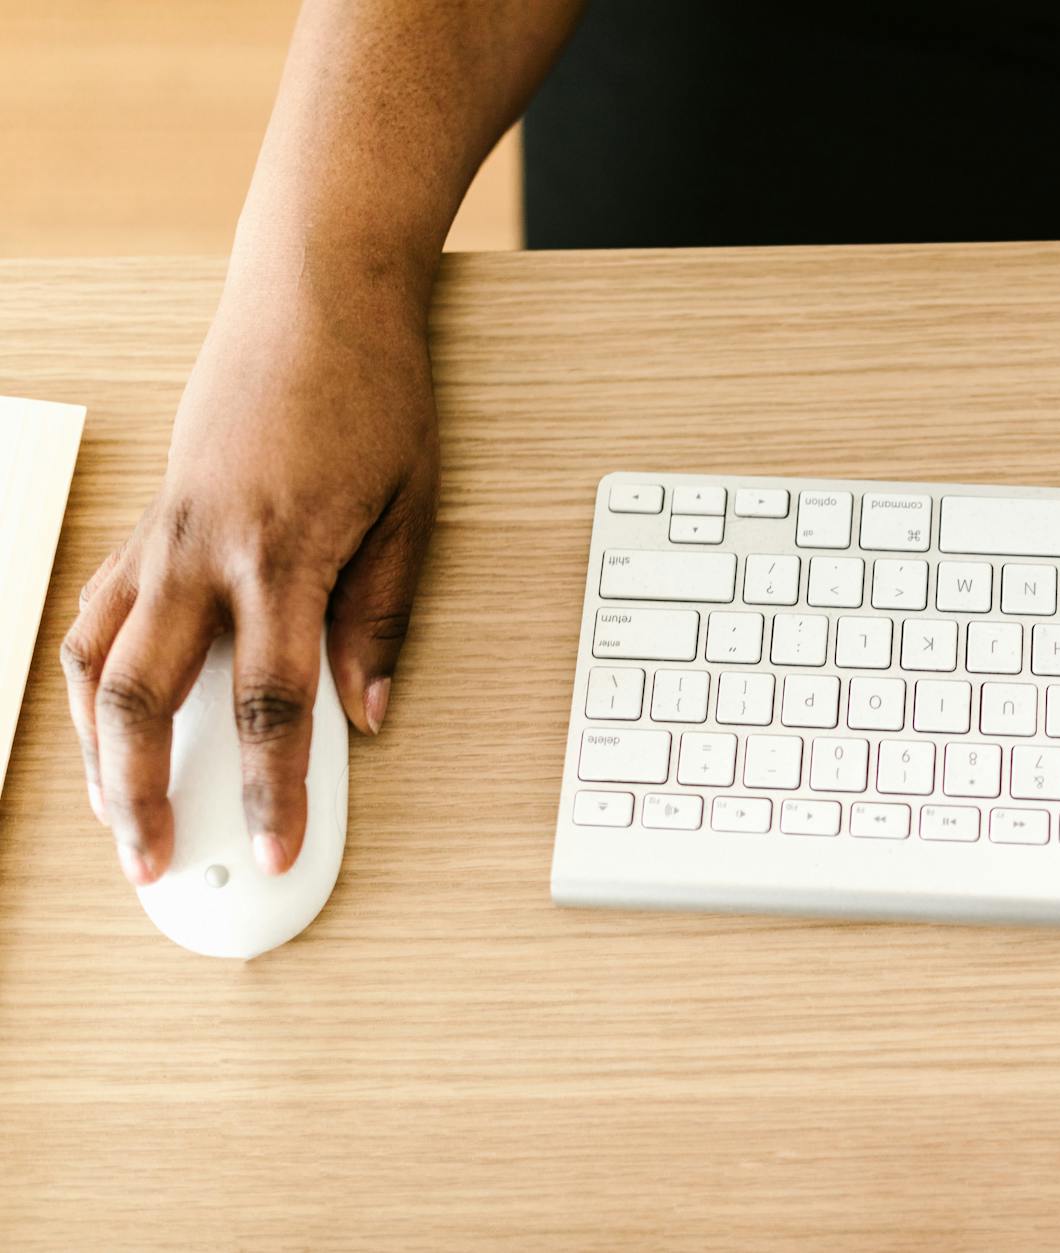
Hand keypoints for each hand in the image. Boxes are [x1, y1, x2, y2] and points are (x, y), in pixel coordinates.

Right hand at [61, 268, 438, 884]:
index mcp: (286, 556)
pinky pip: (95, 612)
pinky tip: (103, 721)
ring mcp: (162, 534)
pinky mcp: (147, 517)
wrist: (315, 297)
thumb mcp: (411, 509)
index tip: (275, 853)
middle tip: (155, 866)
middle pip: (147, 702)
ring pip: (96, 664)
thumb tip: (367, 714)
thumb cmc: (373, 394)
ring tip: (115, 817)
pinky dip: (89, 679)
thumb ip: (381, 617)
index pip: (272, 707)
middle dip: (143, 797)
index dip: (274, 792)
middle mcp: (205, 552)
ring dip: (96, 752)